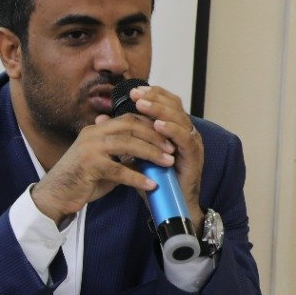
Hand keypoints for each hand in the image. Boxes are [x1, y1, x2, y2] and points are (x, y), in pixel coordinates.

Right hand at [31, 112, 175, 222]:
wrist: (55, 195)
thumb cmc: (81, 180)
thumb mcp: (104, 162)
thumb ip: (122, 155)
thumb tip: (148, 155)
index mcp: (96, 130)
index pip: (129, 119)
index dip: (151, 126)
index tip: (168, 137)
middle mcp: (92, 134)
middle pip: (131, 126)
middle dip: (155, 136)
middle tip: (172, 148)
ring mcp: (90, 149)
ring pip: (128, 144)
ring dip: (151, 153)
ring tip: (168, 163)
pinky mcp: (89, 166)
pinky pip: (119, 170)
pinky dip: (138, 177)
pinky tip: (151, 184)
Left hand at [125, 84, 204, 223]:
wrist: (171, 204)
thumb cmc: (155, 179)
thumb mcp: (134, 153)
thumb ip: (122, 134)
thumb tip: (101, 118)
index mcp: (173, 128)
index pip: (166, 103)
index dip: (152, 95)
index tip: (133, 90)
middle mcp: (185, 132)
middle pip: (174, 106)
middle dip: (154, 98)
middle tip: (136, 93)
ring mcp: (192, 143)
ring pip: (179, 119)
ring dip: (160, 110)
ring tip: (142, 105)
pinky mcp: (194, 156)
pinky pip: (185, 139)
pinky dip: (172, 130)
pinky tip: (158, 126)